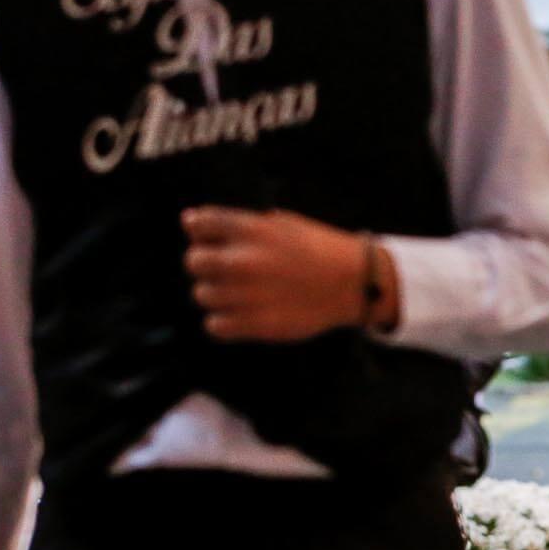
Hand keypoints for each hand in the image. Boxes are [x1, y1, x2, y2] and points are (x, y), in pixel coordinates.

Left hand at [182, 207, 385, 341]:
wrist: (354, 283)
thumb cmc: (318, 249)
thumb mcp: (283, 223)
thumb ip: (241, 224)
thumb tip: (194, 224)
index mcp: (252, 230)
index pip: (199, 223)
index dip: (200, 229)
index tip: (209, 237)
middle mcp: (245, 261)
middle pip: (194, 261)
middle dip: (204, 262)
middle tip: (221, 269)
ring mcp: (250, 295)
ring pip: (202, 294)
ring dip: (215, 293)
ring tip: (237, 293)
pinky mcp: (258, 324)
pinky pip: (215, 325)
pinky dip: (222, 321)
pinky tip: (239, 314)